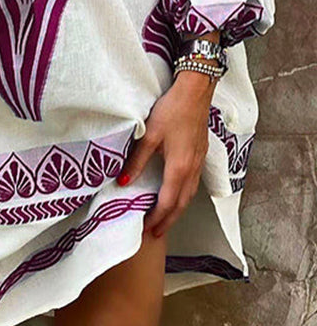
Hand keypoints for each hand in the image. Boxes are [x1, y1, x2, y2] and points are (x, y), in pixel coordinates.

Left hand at [116, 69, 213, 238]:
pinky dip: (184, 195)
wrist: (195, 92)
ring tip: (165, 218)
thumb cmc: (172, 110)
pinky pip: (193, 183)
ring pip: (189, 194)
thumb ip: (137, 160)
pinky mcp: (201, 153)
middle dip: (168, 220)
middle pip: (181, 204)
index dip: (157, 218)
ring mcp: (199, 162)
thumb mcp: (150, 135)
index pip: (167, 202)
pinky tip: (177, 193)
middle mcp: (192, 169)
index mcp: (179, 168)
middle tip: (156, 233)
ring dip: (177, 209)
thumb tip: (124, 182)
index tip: (146, 229)